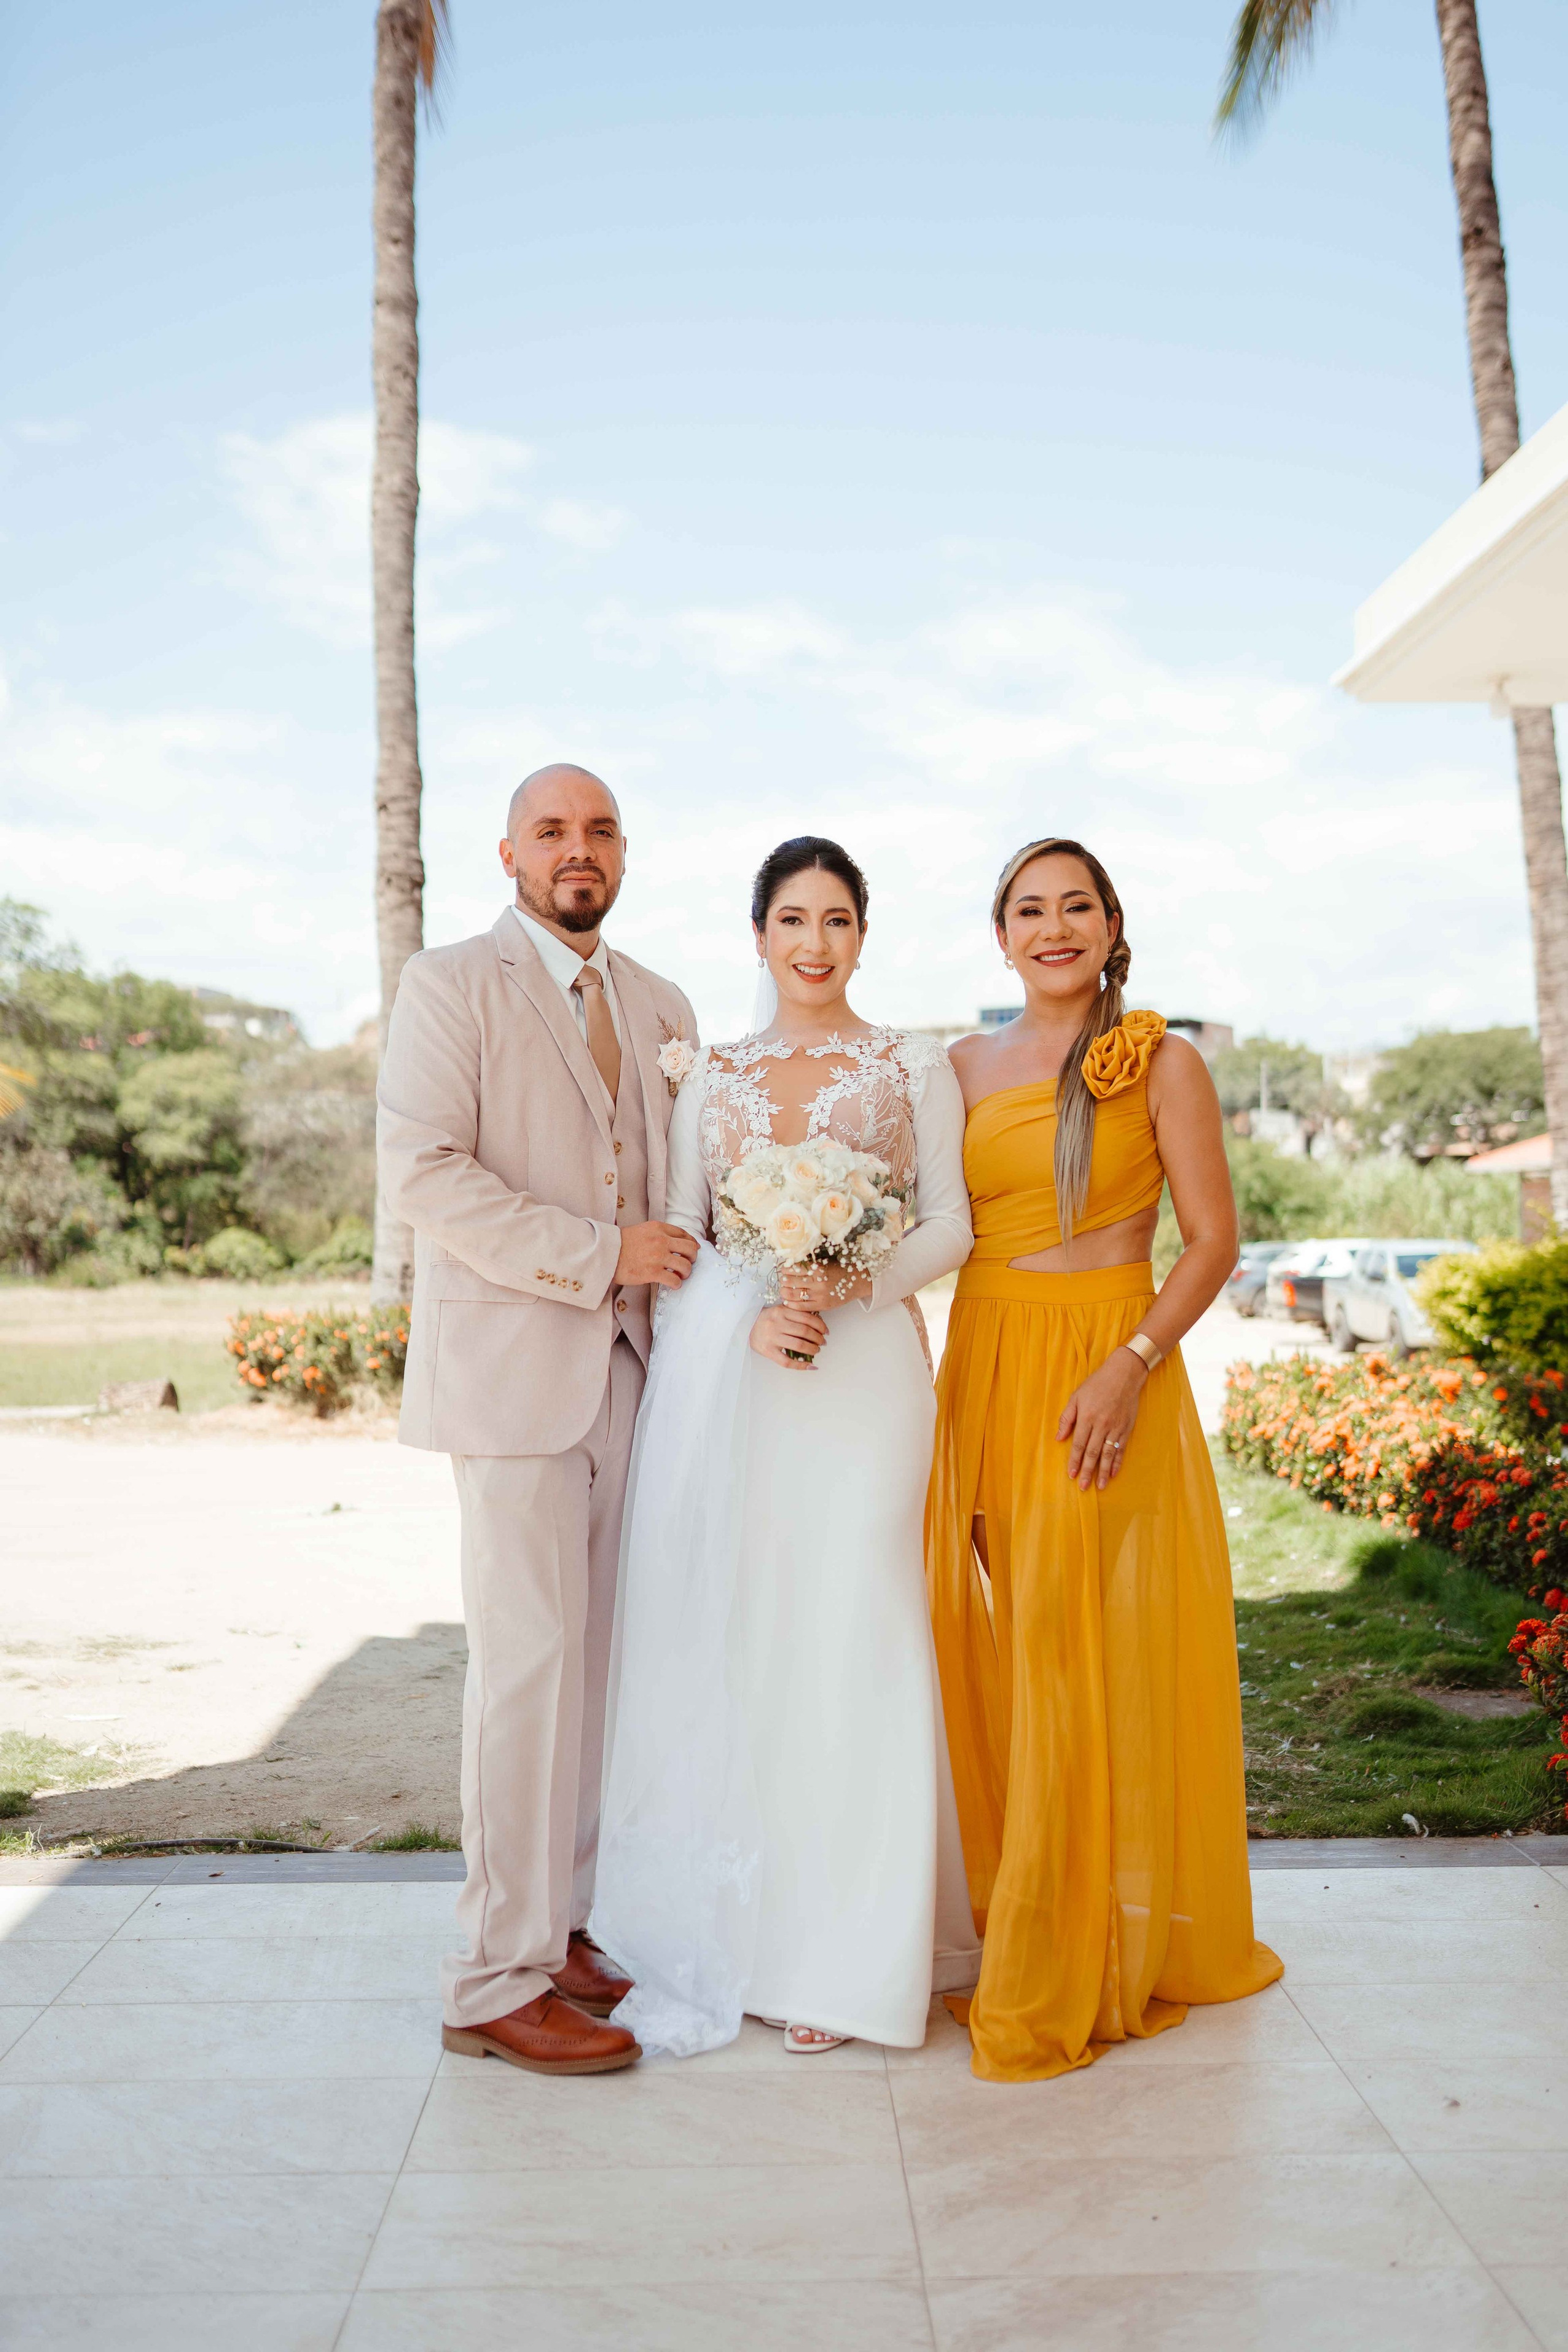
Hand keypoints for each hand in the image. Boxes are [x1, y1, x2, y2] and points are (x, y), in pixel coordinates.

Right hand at [614, 1221, 698, 1289]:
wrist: (605, 1254)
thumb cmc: (620, 1244)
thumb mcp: (642, 1230)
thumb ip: (658, 1234)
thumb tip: (676, 1242)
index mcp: (658, 1228)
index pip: (684, 1234)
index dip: (692, 1243)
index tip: (693, 1250)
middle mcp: (661, 1240)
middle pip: (690, 1249)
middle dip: (693, 1258)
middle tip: (688, 1263)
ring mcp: (658, 1257)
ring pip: (686, 1266)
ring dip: (686, 1272)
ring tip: (680, 1275)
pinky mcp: (653, 1272)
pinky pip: (675, 1280)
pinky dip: (676, 1284)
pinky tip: (672, 1284)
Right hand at [749, 1301, 827, 1367]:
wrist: (745, 1326)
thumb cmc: (767, 1319)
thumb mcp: (780, 1311)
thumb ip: (795, 1314)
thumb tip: (819, 1325)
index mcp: (782, 1311)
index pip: (807, 1318)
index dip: (821, 1326)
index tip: (826, 1331)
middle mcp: (777, 1323)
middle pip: (805, 1331)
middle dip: (818, 1338)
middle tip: (823, 1342)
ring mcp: (772, 1337)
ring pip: (799, 1345)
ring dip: (812, 1349)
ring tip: (816, 1350)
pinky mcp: (768, 1351)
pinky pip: (787, 1361)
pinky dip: (801, 1365)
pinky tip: (810, 1366)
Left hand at [780, 1264, 869, 1311]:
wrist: (857, 1281)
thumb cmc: (840, 1269)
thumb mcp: (825, 1261)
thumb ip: (808, 1263)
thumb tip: (788, 1263)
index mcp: (818, 1268)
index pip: (793, 1268)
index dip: (785, 1268)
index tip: (784, 1268)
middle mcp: (818, 1282)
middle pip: (789, 1281)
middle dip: (783, 1280)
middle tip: (782, 1279)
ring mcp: (820, 1295)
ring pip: (792, 1294)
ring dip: (784, 1291)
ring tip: (784, 1288)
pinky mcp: (822, 1305)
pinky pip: (801, 1307)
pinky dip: (791, 1303)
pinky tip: (788, 1300)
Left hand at [1057, 1347, 1146, 1490]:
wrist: (1124, 1375)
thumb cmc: (1097, 1384)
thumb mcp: (1076, 1396)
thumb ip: (1066, 1418)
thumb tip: (1058, 1438)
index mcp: (1086, 1417)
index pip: (1078, 1444)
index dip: (1074, 1460)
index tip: (1071, 1474)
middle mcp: (1101, 1425)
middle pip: (1092, 1453)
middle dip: (1087, 1471)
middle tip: (1083, 1487)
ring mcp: (1115, 1428)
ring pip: (1108, 1454)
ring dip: (1103, 1472)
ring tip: (1100, 1486)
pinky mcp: (1126, 1428)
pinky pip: (1121, 1449)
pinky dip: (1118, 1462)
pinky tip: (1114, 1473)